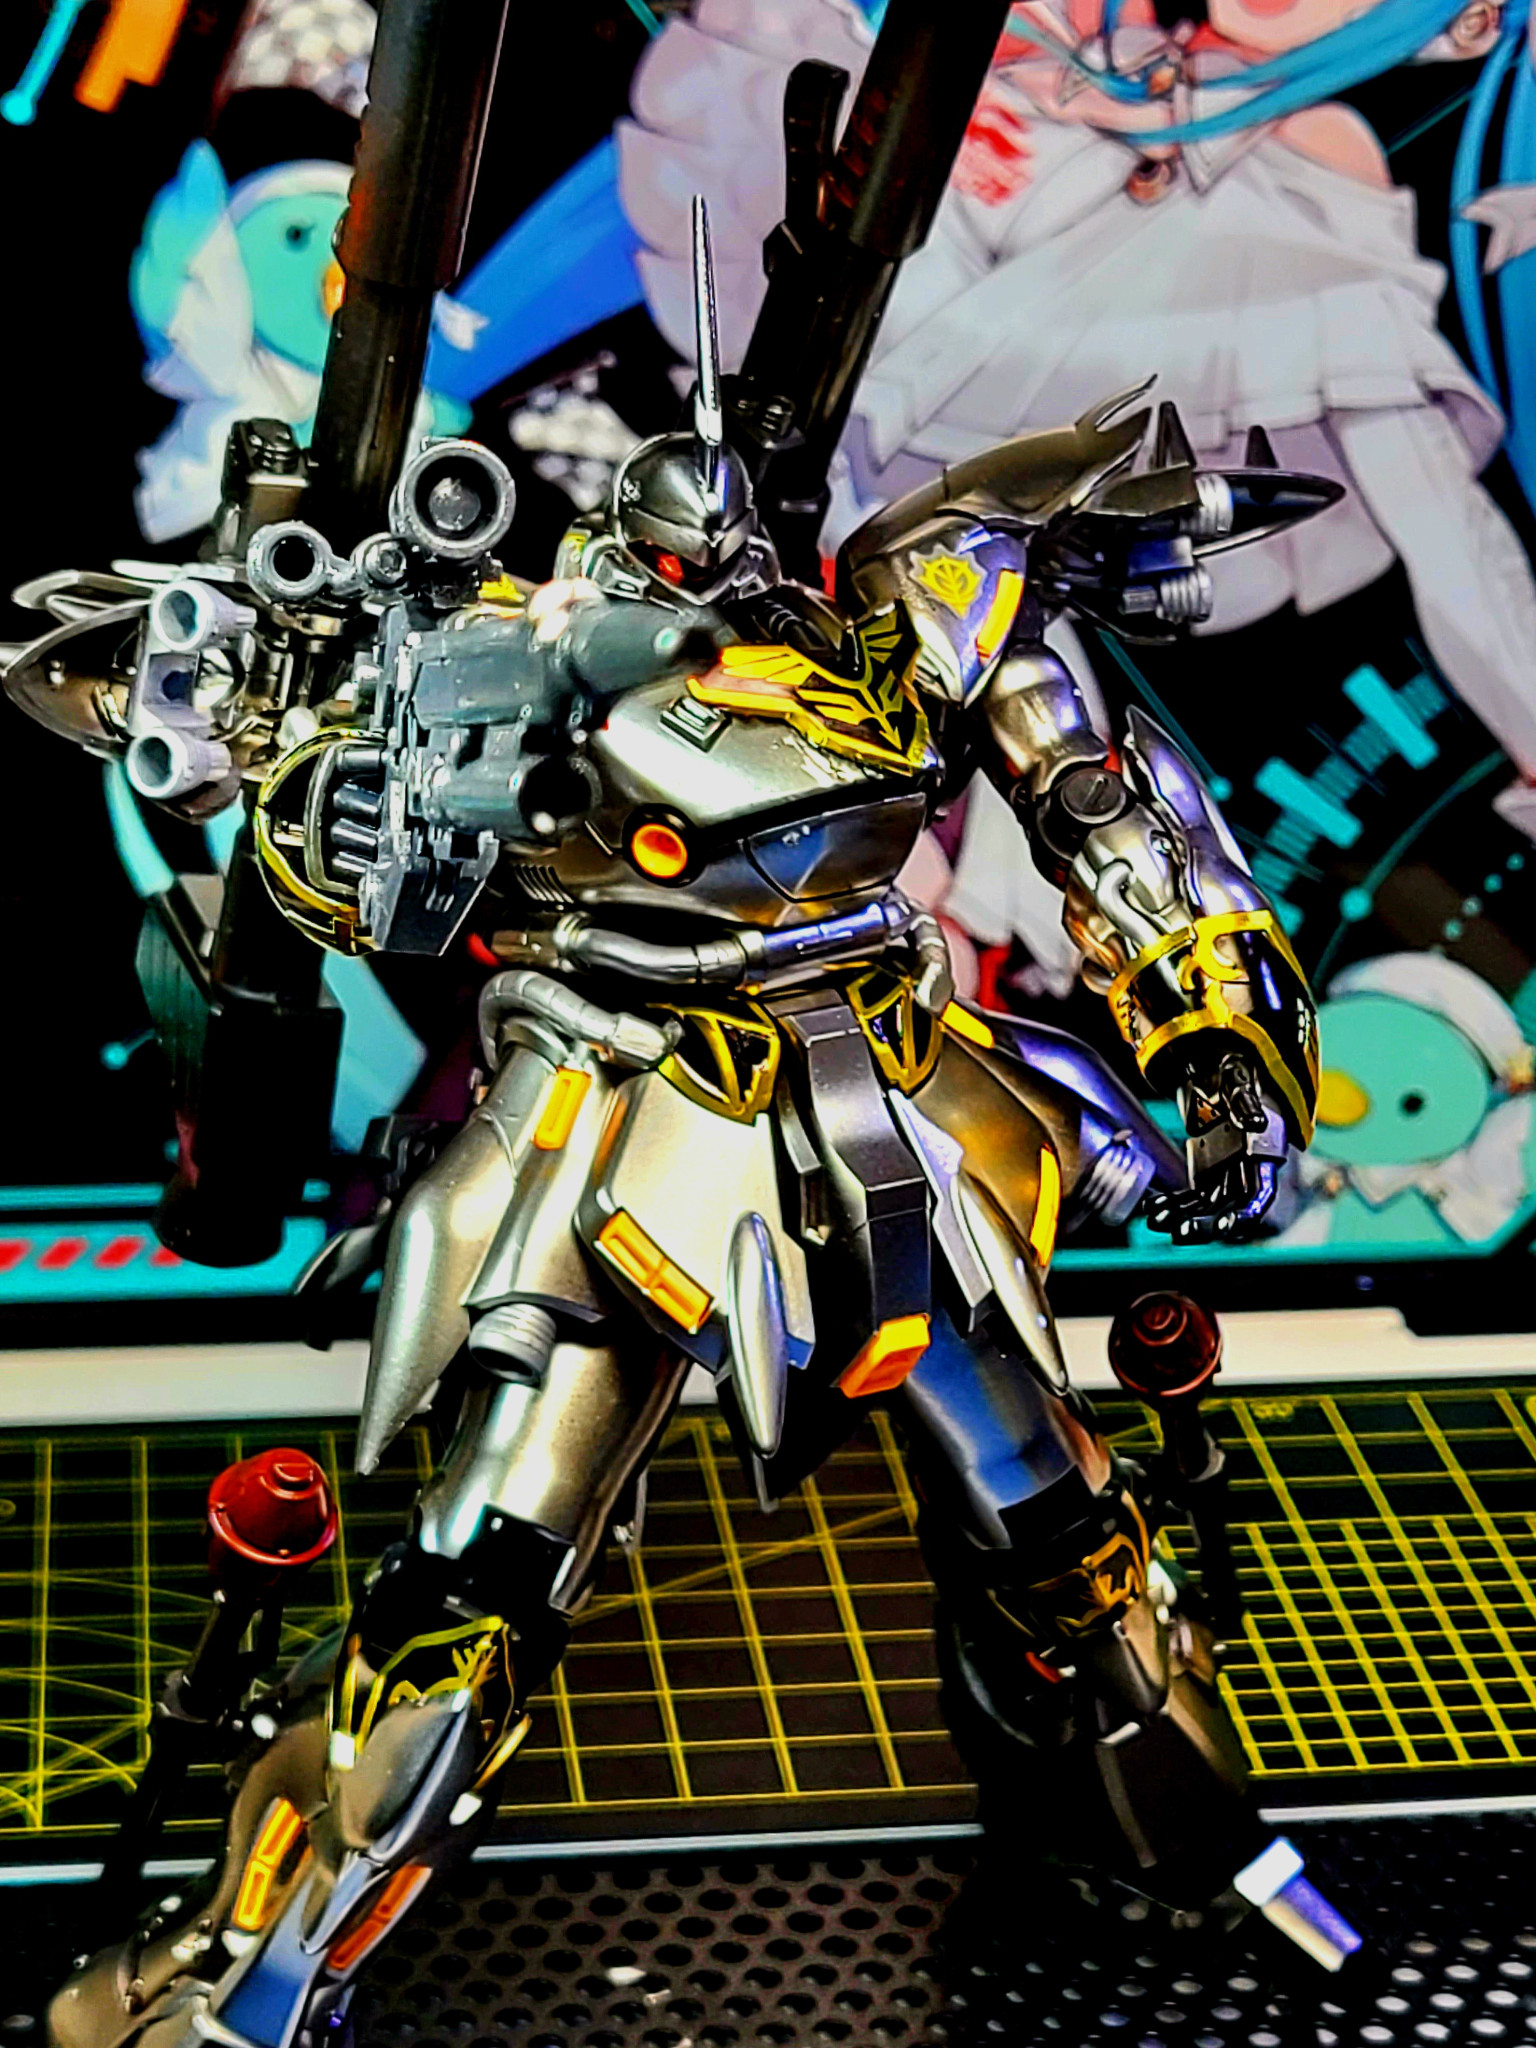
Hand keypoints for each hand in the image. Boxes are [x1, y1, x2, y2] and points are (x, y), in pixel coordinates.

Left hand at [1143, 1049, 1286, 1244]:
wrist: (1220, 1074)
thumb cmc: (1235, 1078)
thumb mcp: (1240, 1084)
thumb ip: (1247, 1103)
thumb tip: (1255, 1122)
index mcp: (1264, 1155)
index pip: (1260, 1194)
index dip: (1245, 1214)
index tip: (1226, 1226)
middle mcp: (1246, 1171)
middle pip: (1229, 1209)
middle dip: (1205, 1224)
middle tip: (1179, 1232)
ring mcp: (1225, 1174)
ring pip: (1206, 1207)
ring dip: (1182, 1218)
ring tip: (1157, 1221)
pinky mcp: (1206, 1174)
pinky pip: (1190, 1197)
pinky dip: (1172, 1205)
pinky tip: (1152, 1209)